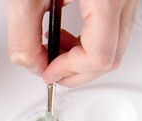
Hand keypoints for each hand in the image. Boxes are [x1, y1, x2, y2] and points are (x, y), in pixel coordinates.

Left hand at [8, 0, 138, 86]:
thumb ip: (24, 39)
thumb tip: (33, 65)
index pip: (99, 56)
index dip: (70, 71)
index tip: (49, 72)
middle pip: (113, 56)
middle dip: (78, 70)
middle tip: (51, 70)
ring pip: (117, 44)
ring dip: (83, 57)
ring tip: (55, 48)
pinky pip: (115, 28)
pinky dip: (91, 40)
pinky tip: (68, 33)